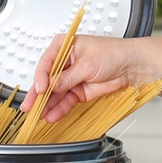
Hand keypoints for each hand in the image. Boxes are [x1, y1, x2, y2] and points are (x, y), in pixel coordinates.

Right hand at [19, 34, 153, 122]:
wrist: (132, 66)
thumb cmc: (113, 53)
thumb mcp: (87, 64)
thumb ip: (68, 77)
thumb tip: (52, 86)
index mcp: (64, 47)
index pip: (46, 63)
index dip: (41, 77)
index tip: (40, 88)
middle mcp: (65, 63)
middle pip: (47, 80)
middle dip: (38, 94)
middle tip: (30, 106)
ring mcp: (71, 78)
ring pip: (55, 94)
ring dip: (48, 105)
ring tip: (40, 114)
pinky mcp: (78, 91)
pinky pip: (65, 101)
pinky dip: (59, 109)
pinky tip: (52, 115)